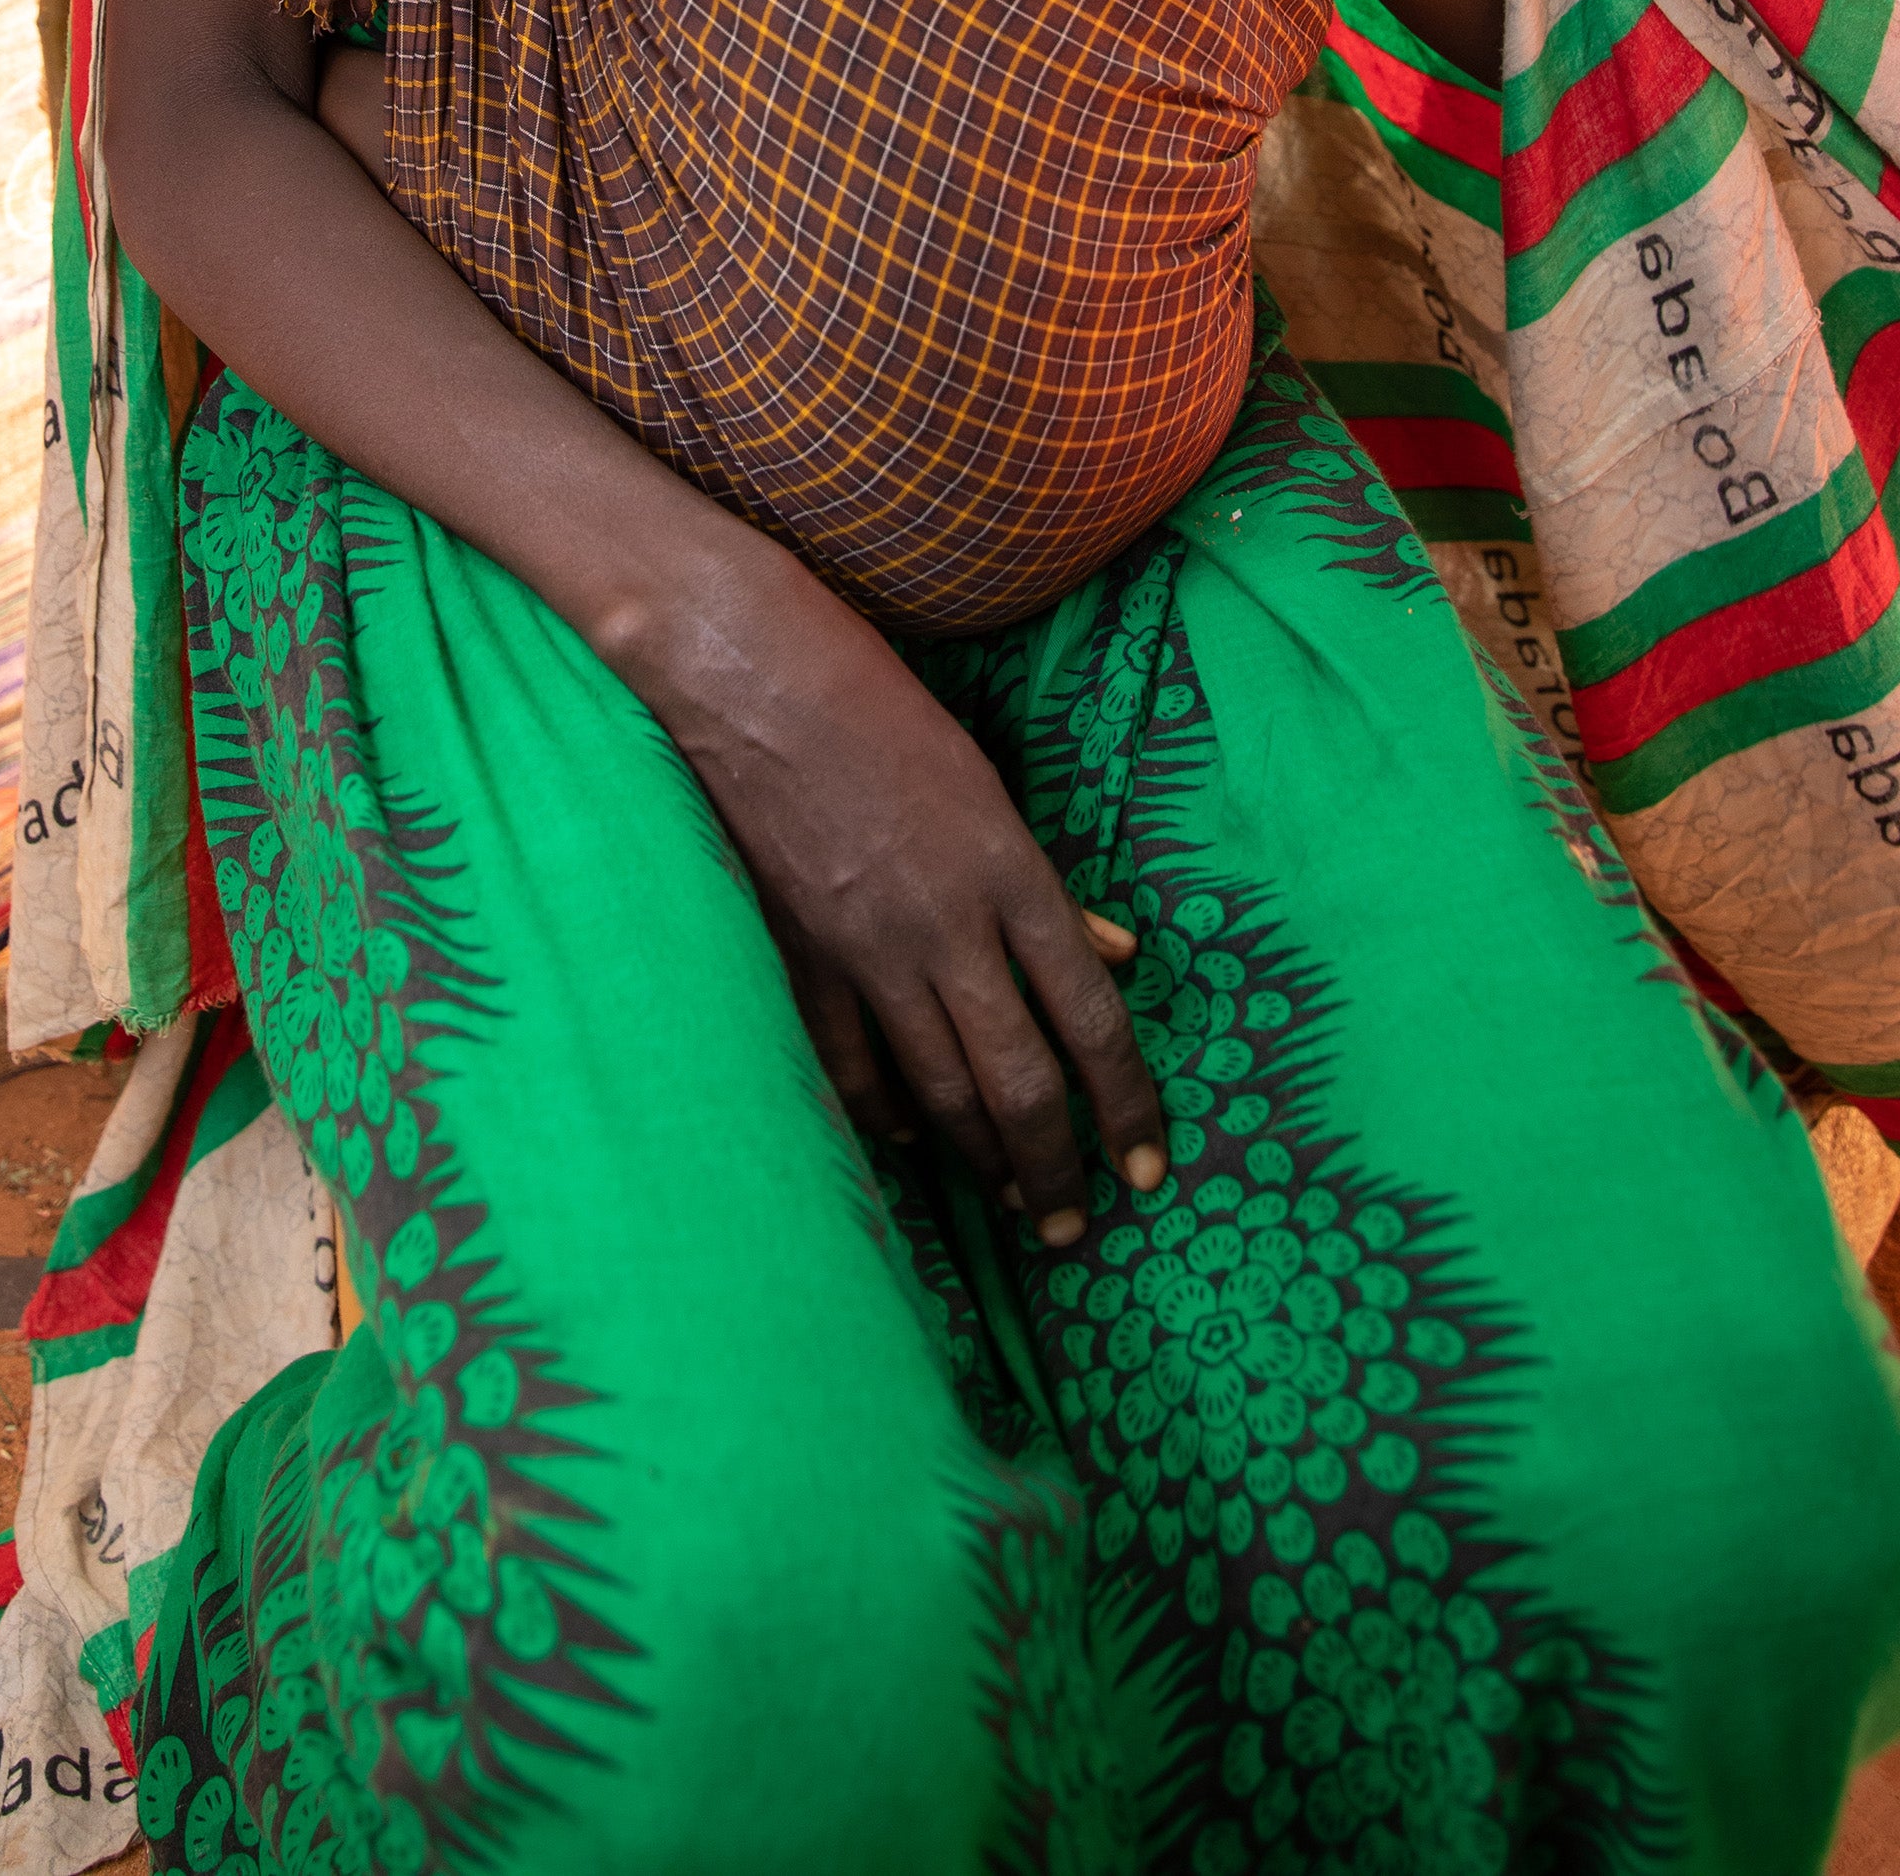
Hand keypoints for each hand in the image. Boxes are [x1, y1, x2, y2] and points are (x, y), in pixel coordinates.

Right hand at [630, 533, 1165, 1239]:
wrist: (752, 674)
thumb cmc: (880, 706)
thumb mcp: (988, 783)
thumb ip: (1049, 886)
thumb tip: (1118, 956)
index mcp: (1008, 874)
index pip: (1090, 1020)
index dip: (1127, 1107)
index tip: (1147, 1170)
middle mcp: (945, 926)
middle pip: (1017, 1081)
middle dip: (1053, 1168)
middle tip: (1074, 1225)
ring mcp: (865, 950)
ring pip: (936, 1090)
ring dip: (979, 1158)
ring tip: (1009, 1202)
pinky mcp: (800, 957)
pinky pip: (850, 1066)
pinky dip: (884, 1114)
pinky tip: (908, 1140)